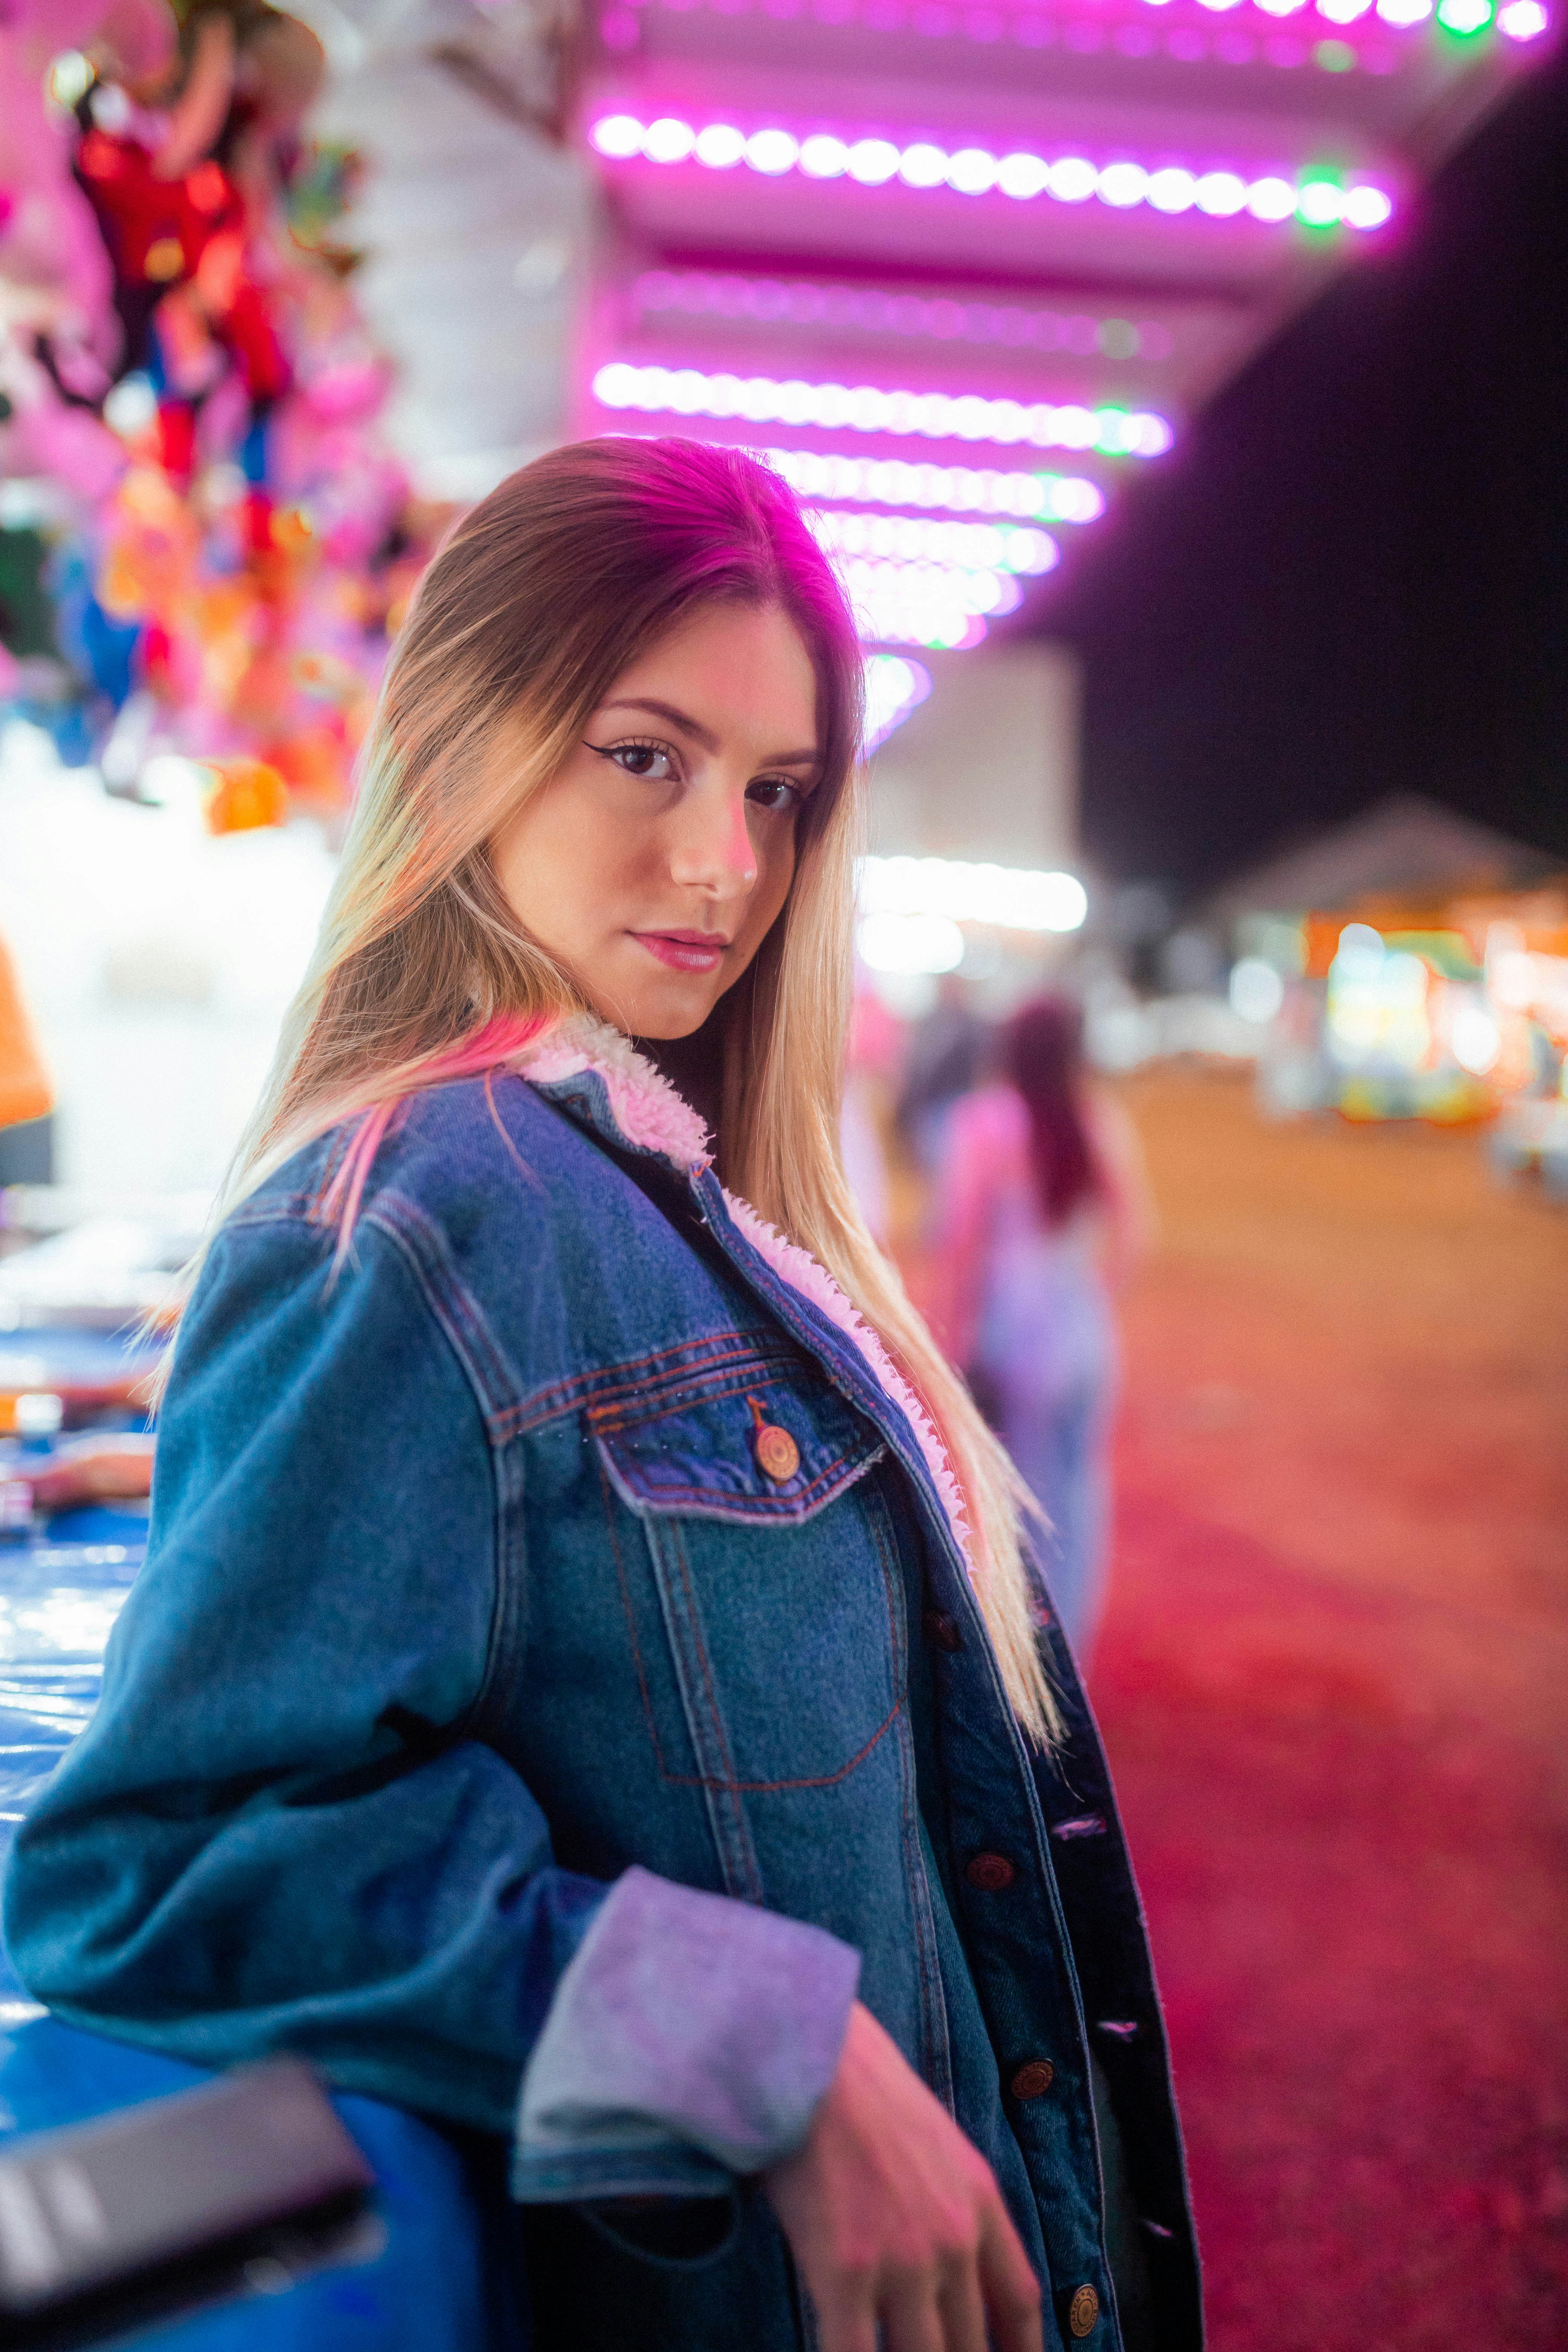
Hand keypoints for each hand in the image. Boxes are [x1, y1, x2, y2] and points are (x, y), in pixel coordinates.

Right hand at [764, 2000, 1043, 2351]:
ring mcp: (902, 2261)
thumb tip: (947, 2265)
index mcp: (980, 2204)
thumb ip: (953, 2205)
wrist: (813, 2055)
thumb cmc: (861, 2091)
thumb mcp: (936, 2143)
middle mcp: (954, 2241)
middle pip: (970, 2346)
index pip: (1018, 2303)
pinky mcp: (845, 2273)